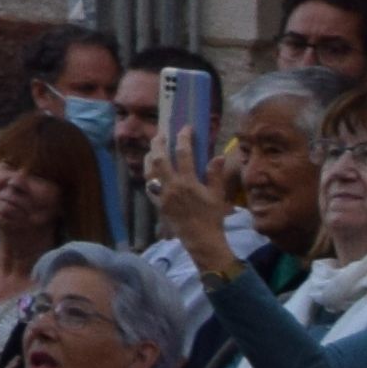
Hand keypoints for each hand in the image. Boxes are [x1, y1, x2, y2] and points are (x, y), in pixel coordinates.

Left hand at [148, 128, 236, 261]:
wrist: (201, 239)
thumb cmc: (212, 217)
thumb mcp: (218, 195)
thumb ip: (215, 174)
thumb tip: (218, 155)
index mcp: (188, 182)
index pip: (183, 153)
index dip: (184, 137)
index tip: (186, 128)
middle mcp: (172, 186)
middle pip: (159, 158)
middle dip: (158, 143)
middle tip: (161, 133)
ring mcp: (162, 195)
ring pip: (149, 171)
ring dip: (150, 157)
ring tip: (153, 149)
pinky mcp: (157, 204)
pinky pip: (148, 186)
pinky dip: (148, 175)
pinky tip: (151, 170)